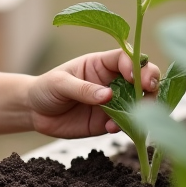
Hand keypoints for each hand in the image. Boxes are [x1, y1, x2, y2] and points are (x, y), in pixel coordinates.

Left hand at [25, 49, 161, 138]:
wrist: (35, 112)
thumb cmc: (46, 88)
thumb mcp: (59, 83)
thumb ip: (82, 89)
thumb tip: (108, 96)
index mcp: (100, 63)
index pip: (125, 58)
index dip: (134, 65)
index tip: (134, 77)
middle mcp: (112, 81)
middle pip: (142, 77)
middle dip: (150, 82)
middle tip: (147, 91)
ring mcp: (113, 102)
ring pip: (140, 102)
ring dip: (142, 108)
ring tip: (132, 116)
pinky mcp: (109, 121)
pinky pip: (127, 123)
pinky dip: (127, 126)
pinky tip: (112, 128)